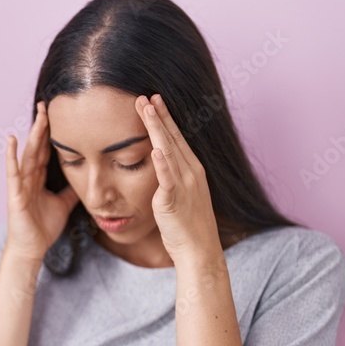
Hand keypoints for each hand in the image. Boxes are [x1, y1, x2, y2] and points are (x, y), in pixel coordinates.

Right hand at [4, 101, 79, 262]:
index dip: (51, 133)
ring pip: (28, 154)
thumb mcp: (63, 205)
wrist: (31, 249)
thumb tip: (85, 179)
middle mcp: (28, 178)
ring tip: (38, 115)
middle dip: (42, 126)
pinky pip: (13, 172)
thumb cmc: (43, 228)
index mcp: (38, 179)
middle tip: (47, 104)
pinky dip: (11, 156)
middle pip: (36, 147)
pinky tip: (11, 140)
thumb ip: (70, 191)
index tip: (57, 114)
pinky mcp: (15, 194)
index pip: (45, 151)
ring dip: (32, 134)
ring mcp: (20, 184)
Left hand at [135, 93, 222, 264]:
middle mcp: (190, 172)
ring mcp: (183, 185)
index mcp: (192, 169)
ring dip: (157, 129)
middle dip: (158, 115)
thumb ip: (172, 177)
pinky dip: (162, 164)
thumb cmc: (187, 225)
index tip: (154, 100)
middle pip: (172, 138)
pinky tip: (155, 149)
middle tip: (146, 95)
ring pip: (168, 151)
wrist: (199, 250)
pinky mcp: (173, 201)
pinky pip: (167, 180)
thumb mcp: (182, 194)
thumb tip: (160, 162)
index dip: (164, 118)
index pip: (176, 138)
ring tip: (146, 109)